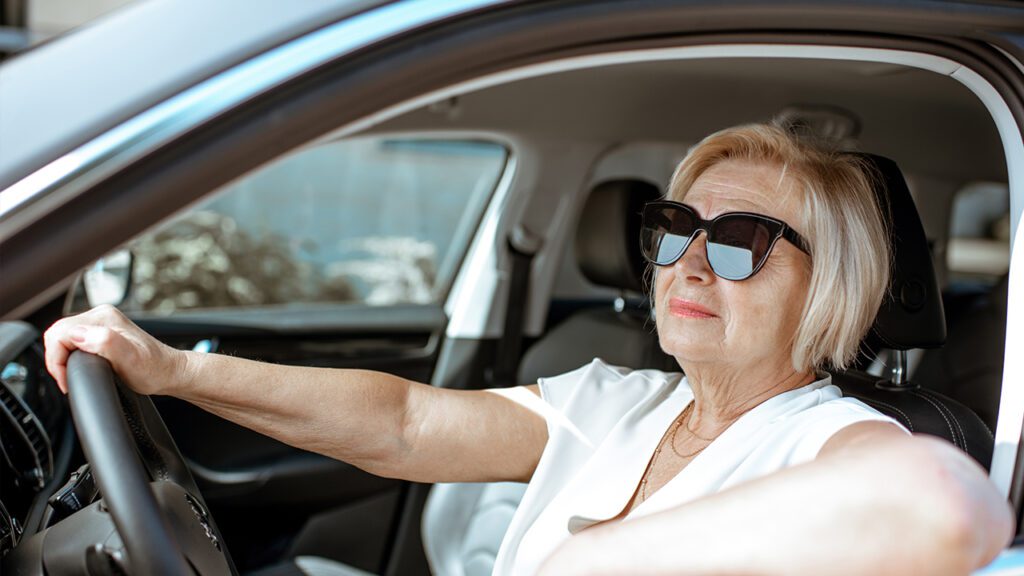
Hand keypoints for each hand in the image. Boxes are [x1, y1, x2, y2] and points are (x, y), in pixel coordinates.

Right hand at [43, 304, 187, 395]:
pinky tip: (81, 368)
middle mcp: (101, 316)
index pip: (59, 333)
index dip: (56, 360)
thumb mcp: (130, 359)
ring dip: (63, 358)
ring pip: (64, 337)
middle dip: (57, 360)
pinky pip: (74, 341)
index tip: (67, 379)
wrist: (169, 372)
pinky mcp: (102, 333)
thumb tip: (78, 335)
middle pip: (58, 333)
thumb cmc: (154, 369)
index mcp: (103, 318)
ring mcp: (101, 324)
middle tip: (68, 380)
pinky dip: (70, 356)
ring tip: (73, 376)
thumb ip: (104, 342)